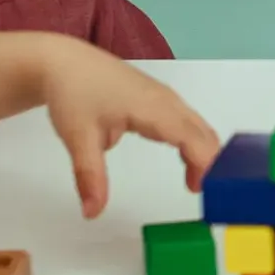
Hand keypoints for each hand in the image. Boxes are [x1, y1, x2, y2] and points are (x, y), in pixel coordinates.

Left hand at [30, 39, 220, 215]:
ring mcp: (163, 97)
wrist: (62, 61)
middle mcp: (166, 101)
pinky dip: (195, 144)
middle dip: (212, 164)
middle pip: (203, 133)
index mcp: (153, 108)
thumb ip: (90, 176)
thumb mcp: (78, 138)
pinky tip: (187, 163)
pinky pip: (187, 122)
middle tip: (209, 198)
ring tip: (197, 185)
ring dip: (204, 154)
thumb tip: (92, 213)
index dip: (206, 165)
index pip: (192, 138)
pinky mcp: (157, 98)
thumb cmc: (72, 94)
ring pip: (198, 126)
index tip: (207, 193)